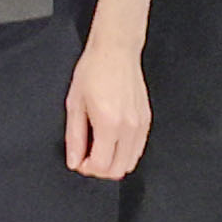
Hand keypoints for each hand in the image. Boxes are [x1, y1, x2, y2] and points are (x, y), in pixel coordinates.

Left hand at [63, 35, 153, 182]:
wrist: (116, 51)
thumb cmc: (94, 71)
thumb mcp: (75, 104)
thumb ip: (75, 137)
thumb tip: (74, 160)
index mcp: (109, 123)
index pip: (101, 165)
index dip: (86, 168)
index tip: (78, 160)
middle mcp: (129, 127)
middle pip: (118, 170)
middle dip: (99, 170)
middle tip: (86, 157)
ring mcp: (141, 125)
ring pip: (130, 162)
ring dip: (112, 163)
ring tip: (98, 149)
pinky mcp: (147, 120)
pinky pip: (138, 149)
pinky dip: (124, 153)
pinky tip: (111, 141)